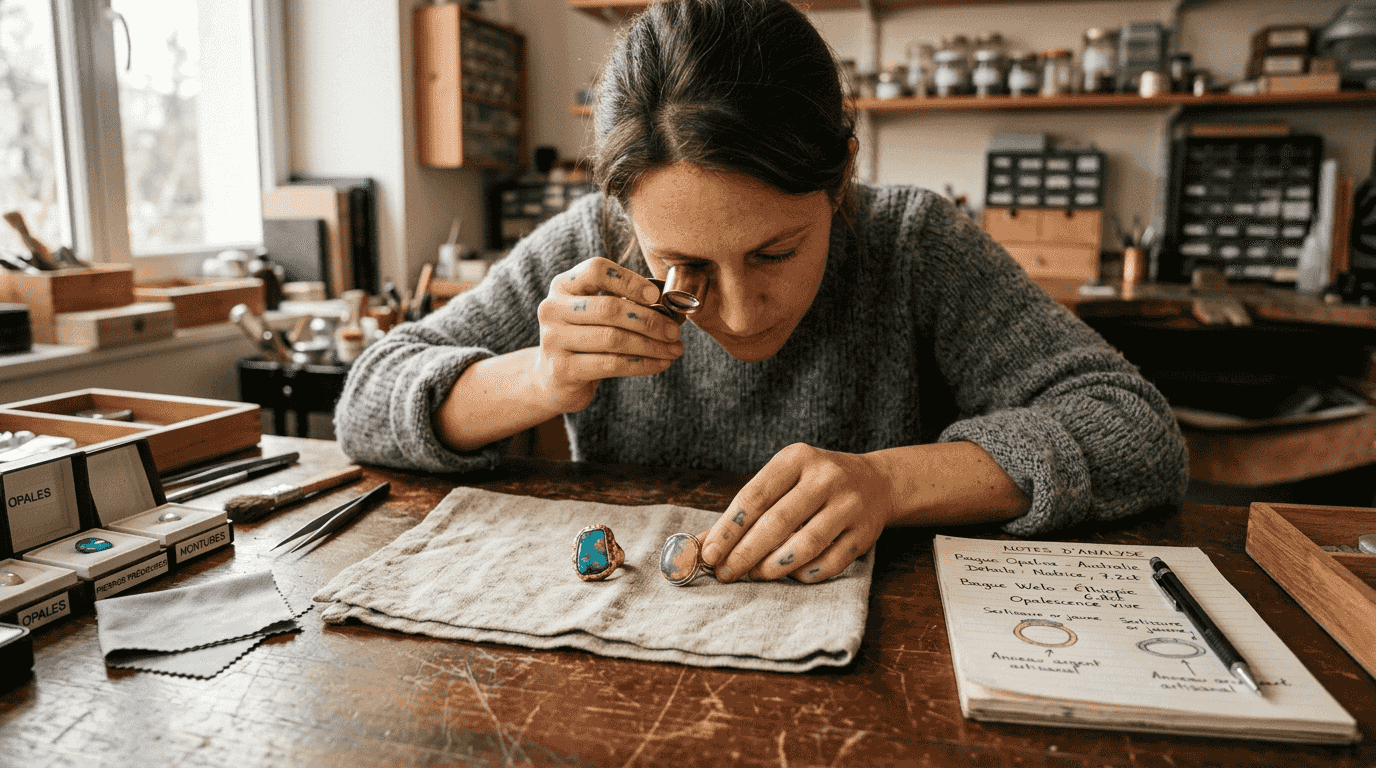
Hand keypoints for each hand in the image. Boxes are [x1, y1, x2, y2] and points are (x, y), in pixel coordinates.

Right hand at [534, 256, 683, 412]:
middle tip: (674, 331)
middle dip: (649, 320)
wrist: (554, 378)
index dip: (629, 281)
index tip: (656, 296)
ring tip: (674, 349)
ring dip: (651, 345)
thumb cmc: (586, 338)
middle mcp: (553, 309)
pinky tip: (661, 363)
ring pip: (613, 339)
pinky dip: (642, 364)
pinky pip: (611, 364)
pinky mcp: (562, 369)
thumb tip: (669, 306)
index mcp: (563, 285)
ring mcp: (553, 340)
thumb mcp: (596, 313)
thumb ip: (623, 302)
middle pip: (609, 308)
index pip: (596, 270)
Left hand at [700, 443, 895, 583]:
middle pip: (778, 522)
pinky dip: (806, 574)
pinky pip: (831, 561)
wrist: (875, 482)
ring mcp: (849, 504)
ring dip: (774, 566)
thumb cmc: (812, 484)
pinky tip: (790, 575)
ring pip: (806, 544)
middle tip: (725, 573)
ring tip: (755, 575)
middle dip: (745, 552)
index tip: (709, 552)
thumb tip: (700, 546)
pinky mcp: (865, 532)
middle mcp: (826, 477)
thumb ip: (745, 511)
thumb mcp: (782, 481)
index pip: (755, 495)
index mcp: (797, 458)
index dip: (729, 528)